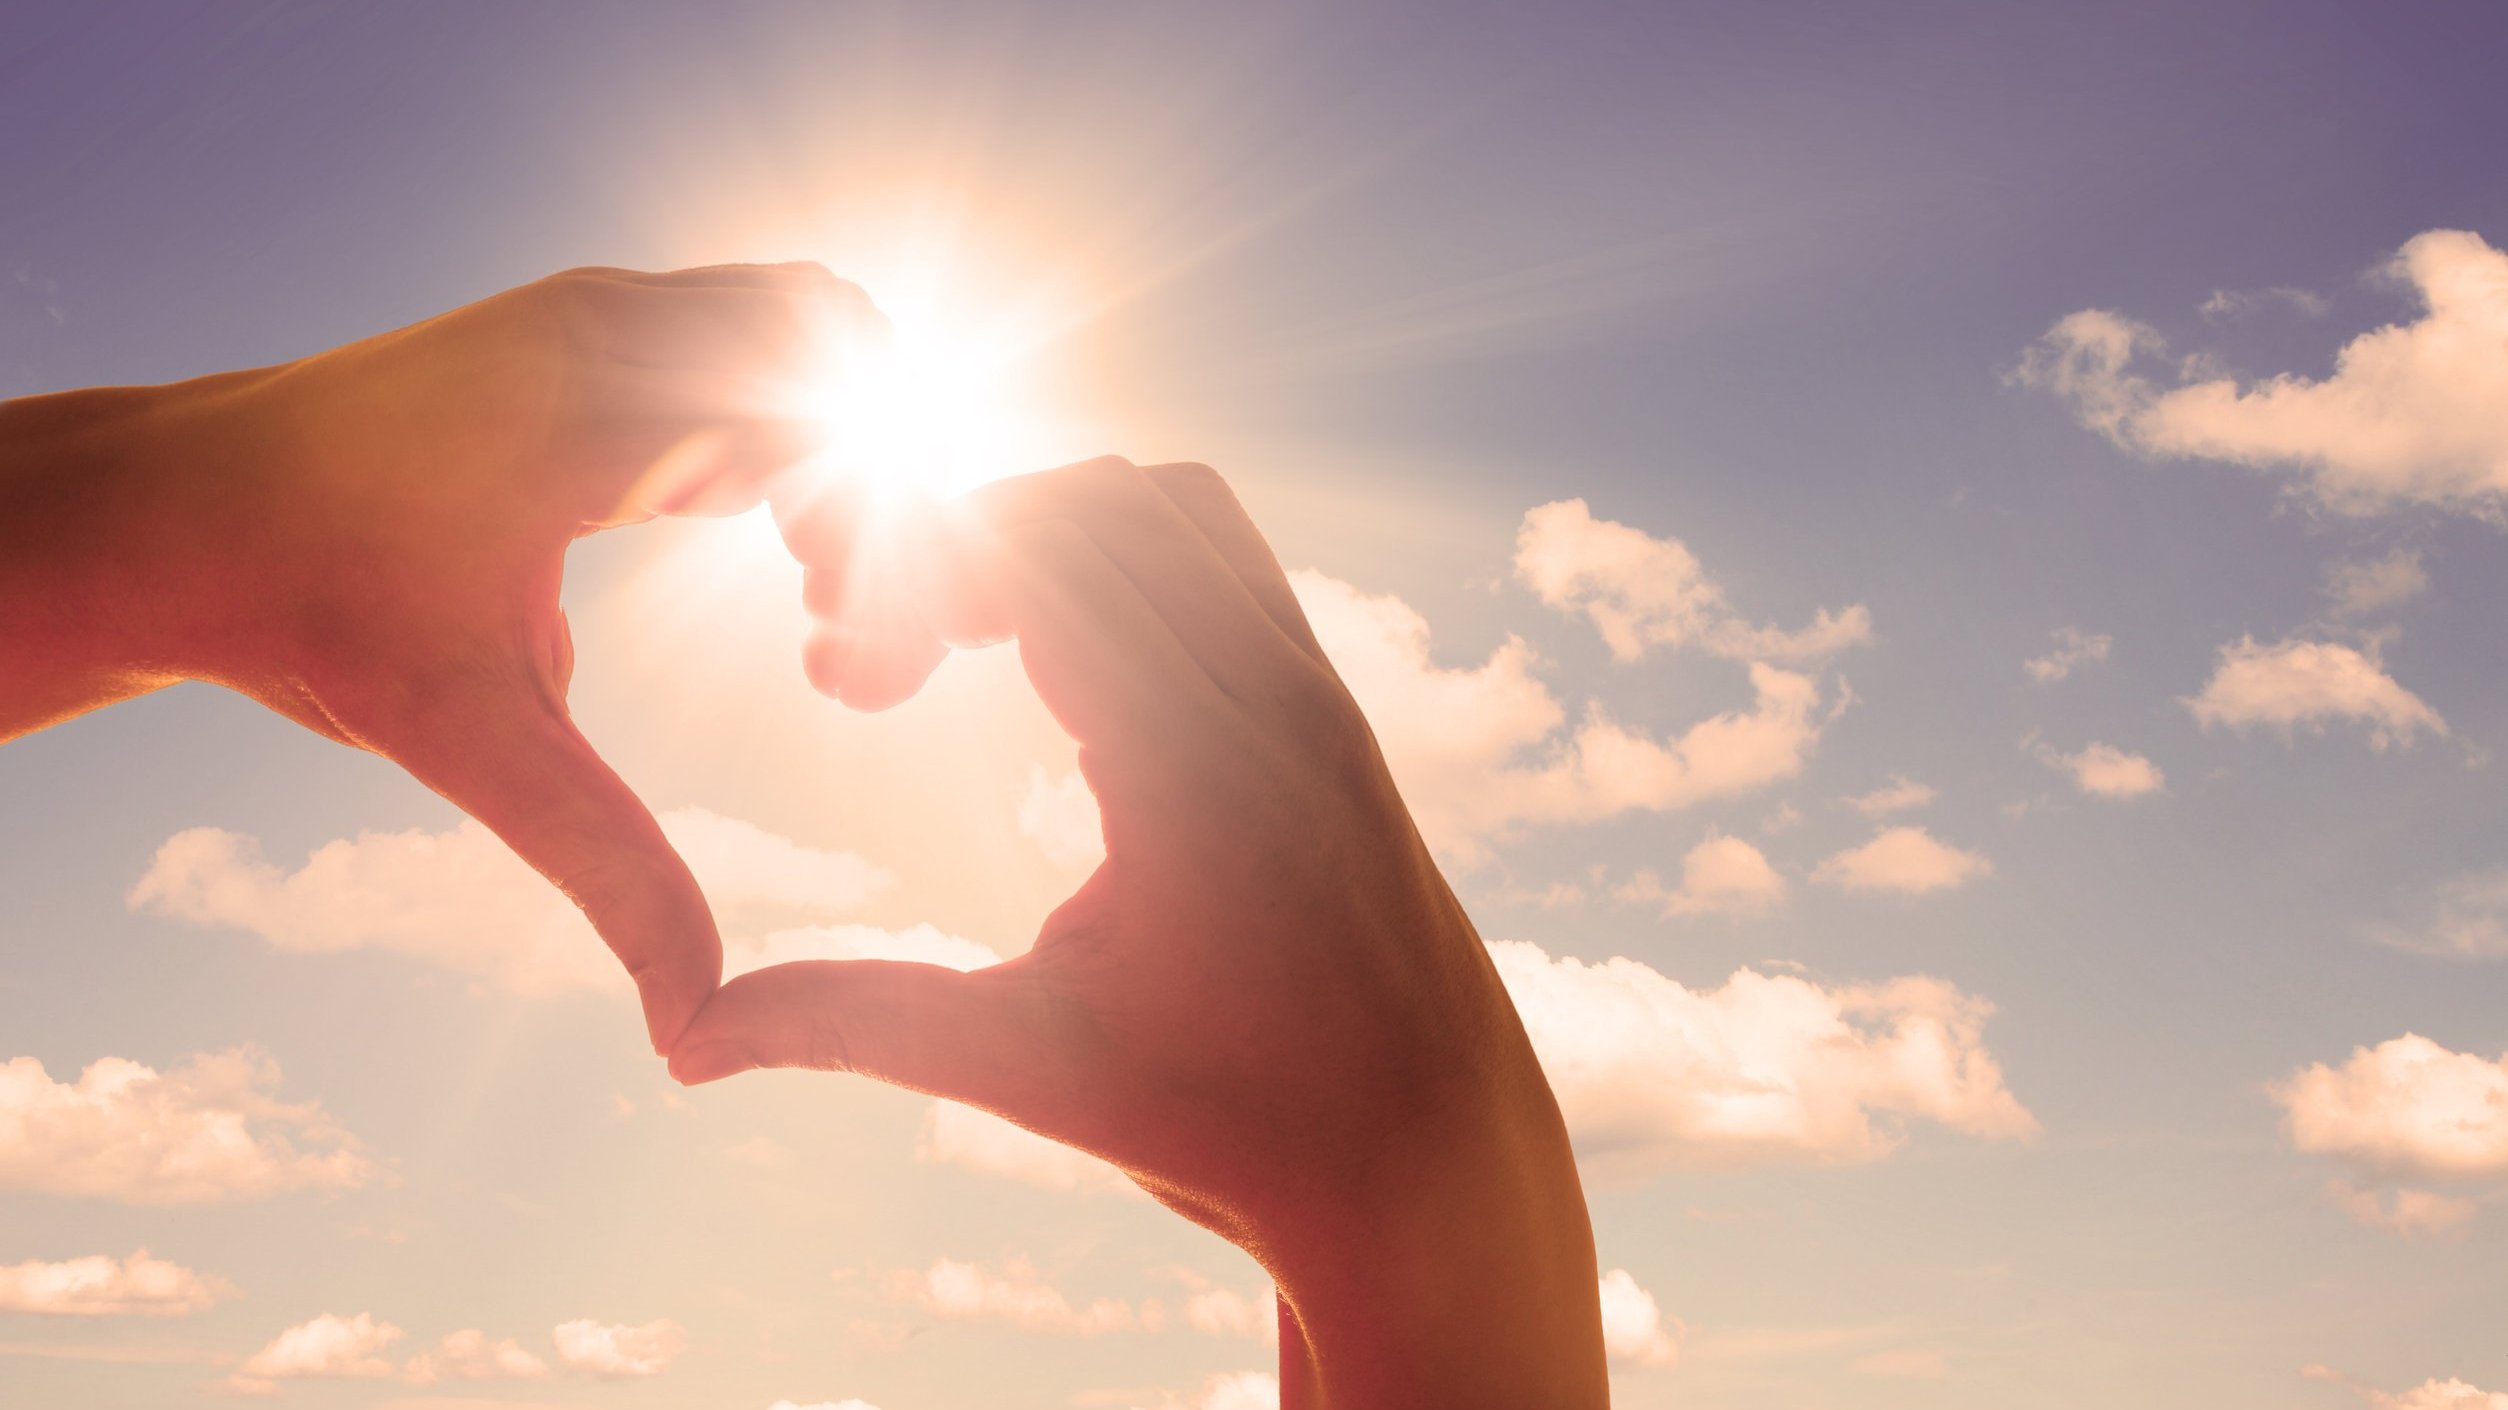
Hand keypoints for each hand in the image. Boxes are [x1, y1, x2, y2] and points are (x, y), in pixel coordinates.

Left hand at [0, 263, 880, 1050]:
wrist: (174, 513)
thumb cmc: (312, 614)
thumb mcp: (471, 748)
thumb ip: (607, 868)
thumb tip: (694, 1026)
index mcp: (595, 417)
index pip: (836, 425)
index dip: (888, 538)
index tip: (841, 646)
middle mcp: (604, 331)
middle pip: (846, 339)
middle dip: (882, 470)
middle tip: (838, 597)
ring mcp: (590, 308)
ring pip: (804, 313)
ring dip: (838, 431)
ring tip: (806, 564)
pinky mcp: (577, 318)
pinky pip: (742, 323)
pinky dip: (781, 408)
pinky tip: (743, 519)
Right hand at [673, 459, 1607, 1406]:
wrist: (1427, 1161)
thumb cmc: (1238, 1128)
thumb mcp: (1030, 1071)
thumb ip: (852, 1024)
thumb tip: (682, 1042)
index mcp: (1199, 770)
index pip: (1042, 556)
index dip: (907, 569)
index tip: (828, 662)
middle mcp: (1273, 698)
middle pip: (1093, 498)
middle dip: (956, 540)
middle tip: (862, 661)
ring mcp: (1315, 691)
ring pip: (1169, 503)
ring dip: (1043, 532)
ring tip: (945, 642)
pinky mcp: (1329, 707)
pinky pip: (1221, 556)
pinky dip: (1121, 557)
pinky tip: (1049, 665)